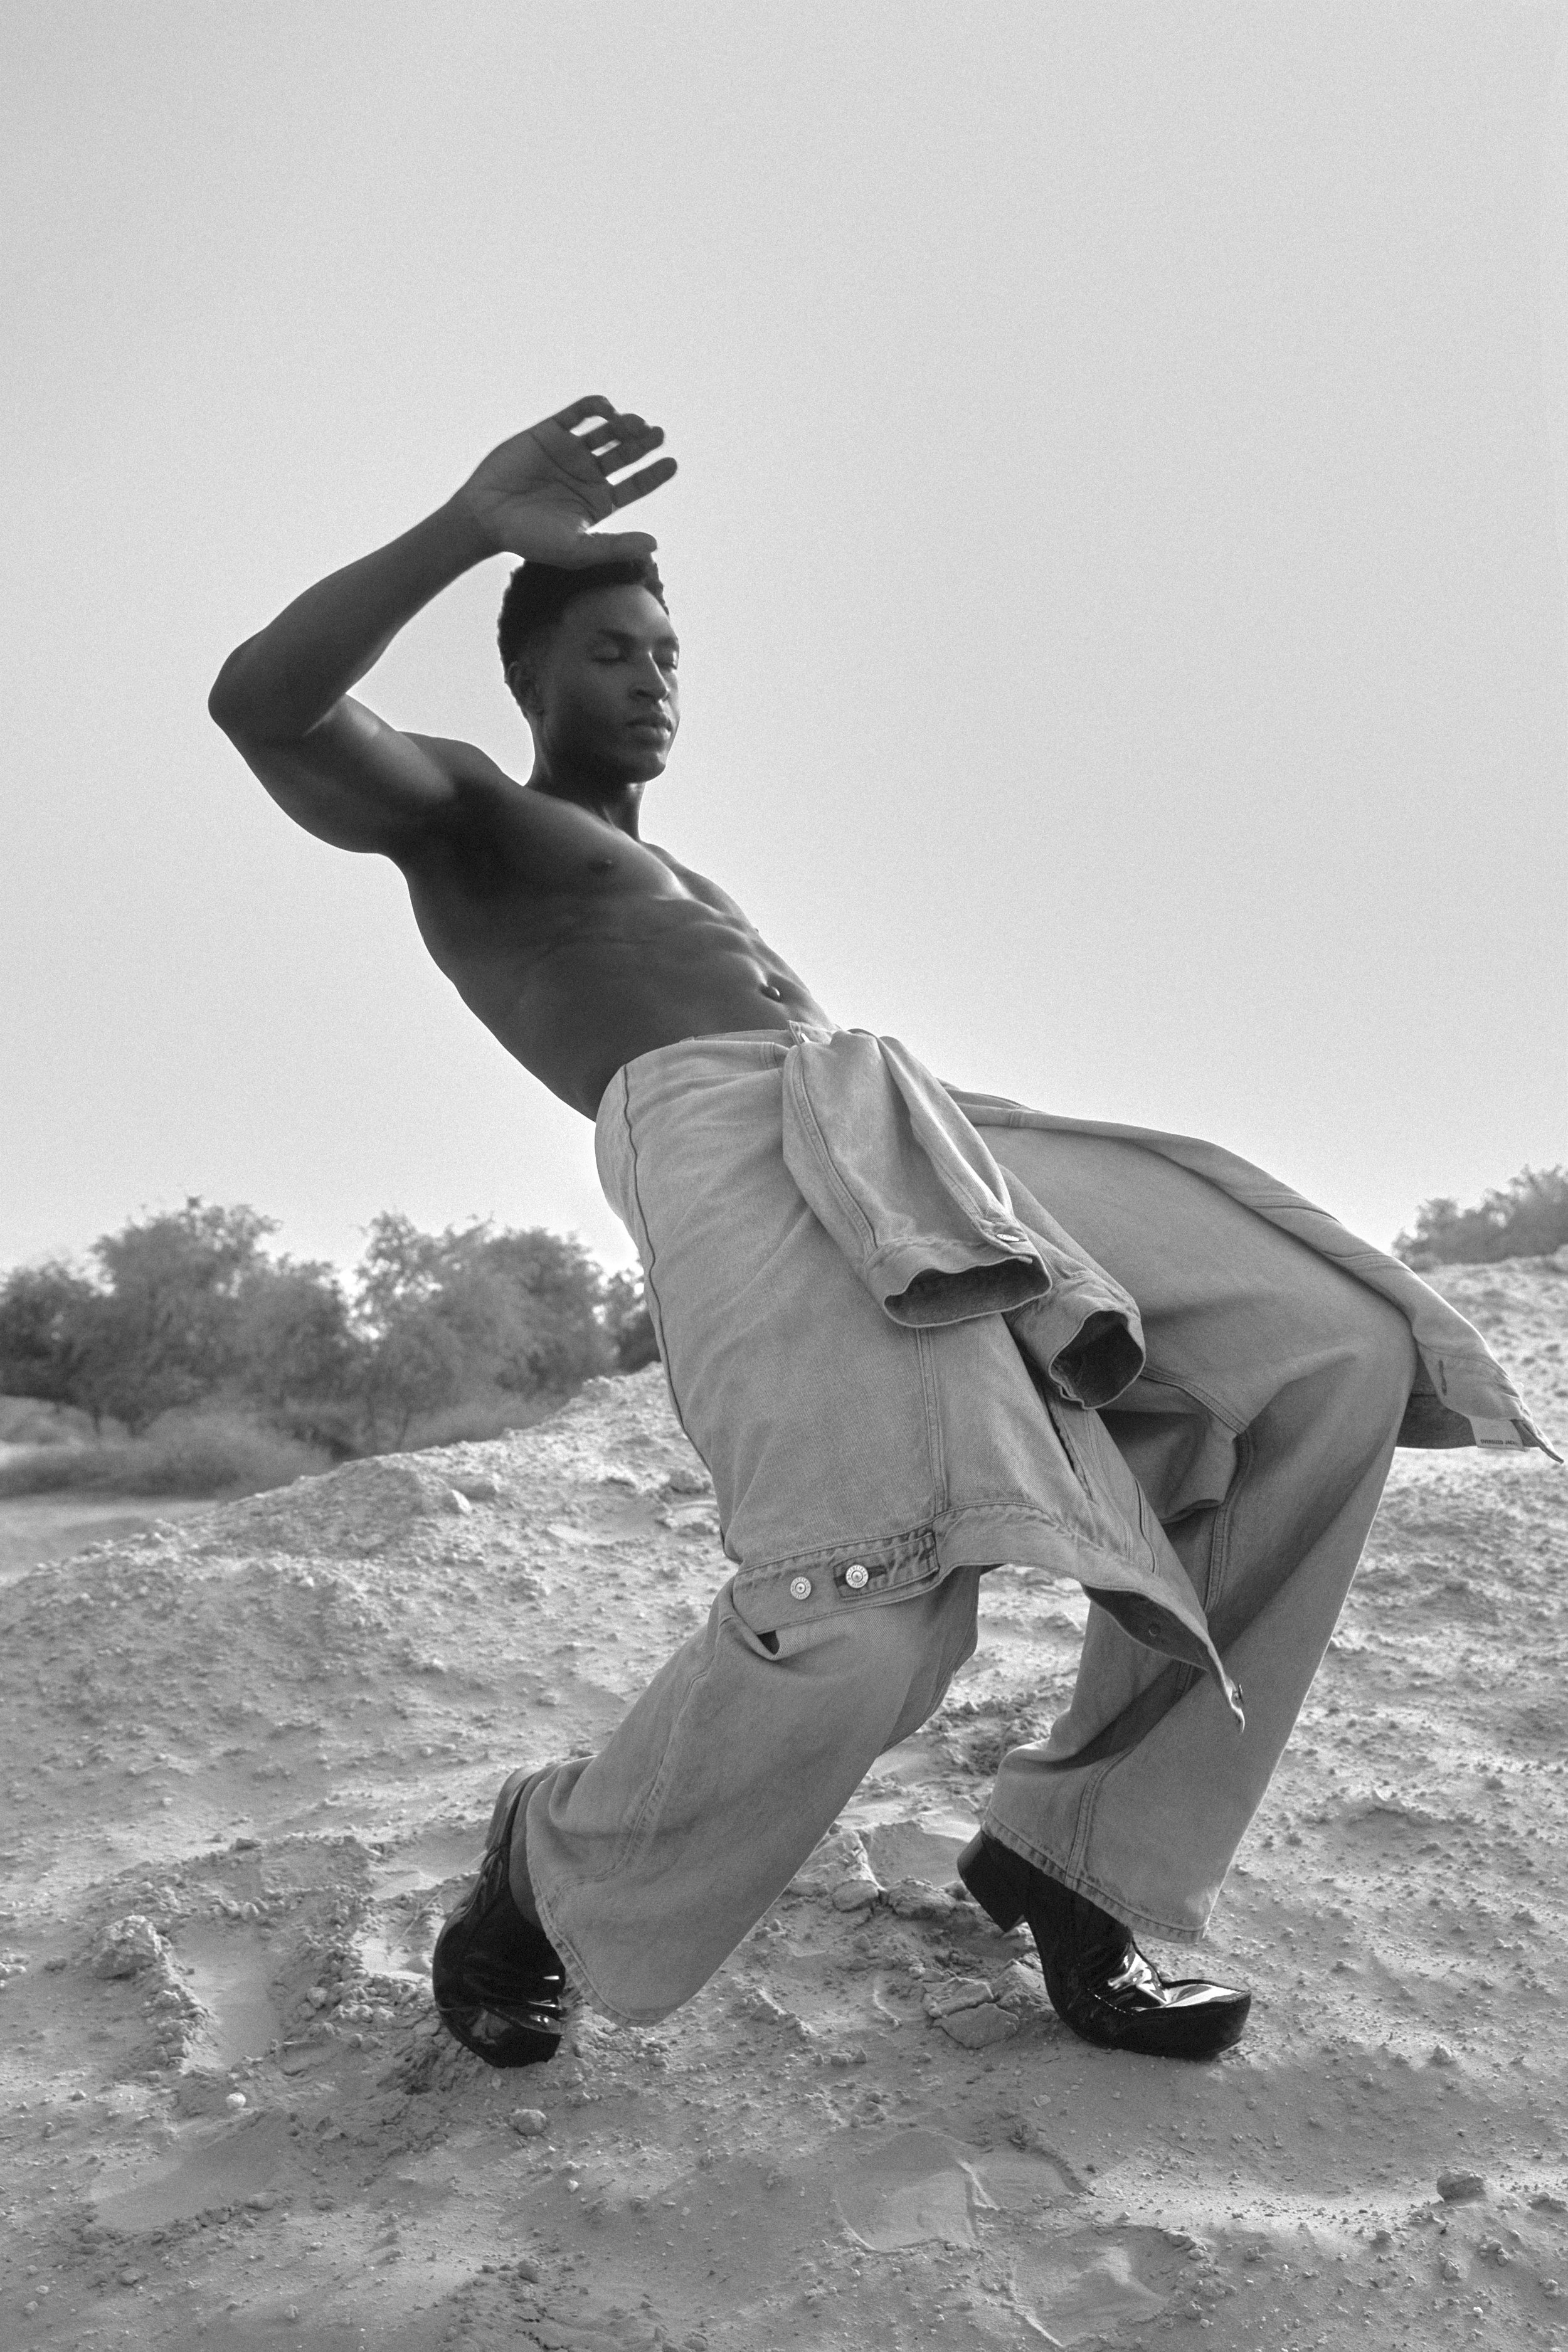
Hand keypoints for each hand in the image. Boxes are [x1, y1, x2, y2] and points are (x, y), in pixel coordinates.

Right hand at [454, 396, 676, 565]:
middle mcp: (588, 475)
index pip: (635, 485)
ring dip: (623, 425)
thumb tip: (655, 543)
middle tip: (658, 434)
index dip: (654, 474)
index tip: (672, 462)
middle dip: (643, 443)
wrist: (487, 517)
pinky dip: (594, 407)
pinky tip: (607, 409)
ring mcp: (569, 453)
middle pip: (624, 454)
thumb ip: (615, 546)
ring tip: (634, 424)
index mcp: (598, 502)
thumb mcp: (577, 549)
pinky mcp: (549, 433)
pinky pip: (577, 414)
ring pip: (605, 432)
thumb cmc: (530, 540)